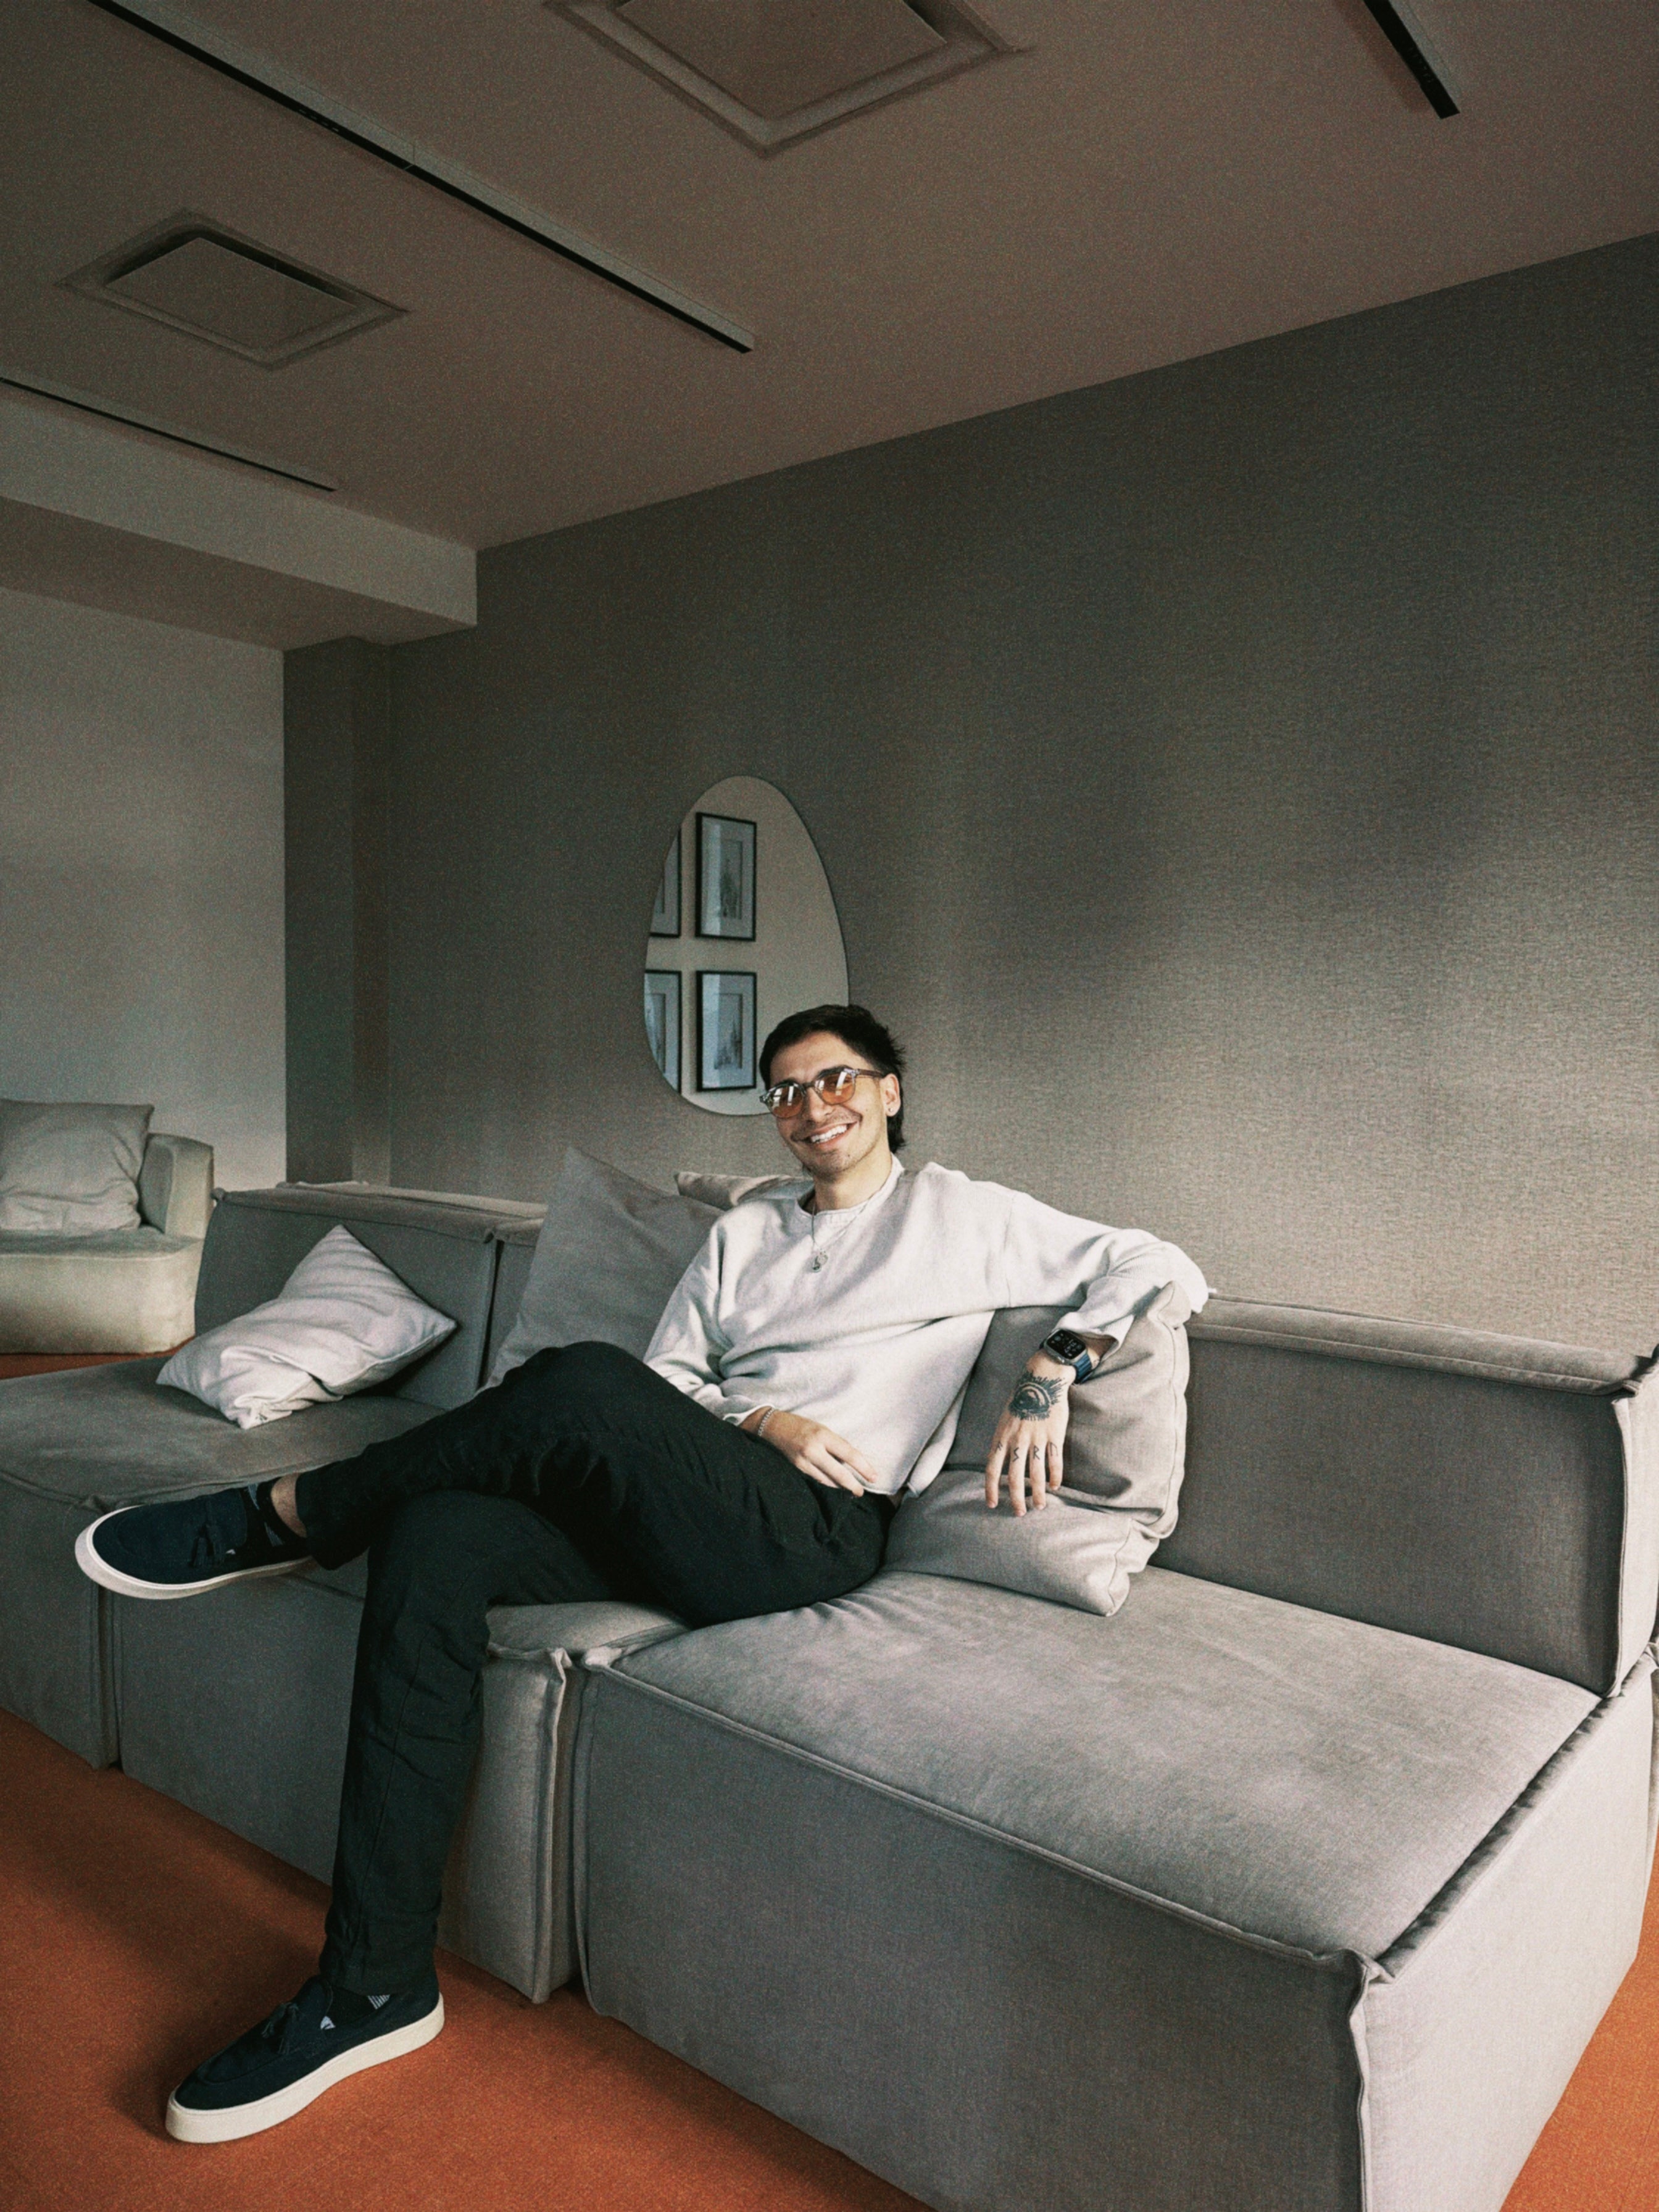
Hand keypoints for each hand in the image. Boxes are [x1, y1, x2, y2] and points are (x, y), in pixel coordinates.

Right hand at [754, 1407, 885, 1494]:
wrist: (772, 1427)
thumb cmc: (801, 1426)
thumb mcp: (822, 1429)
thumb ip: (835, 1445)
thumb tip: (852, 1463)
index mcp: (823, 1435)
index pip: (849, 1454)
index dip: (863, 1467)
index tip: (874, 1476)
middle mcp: (813, 1449)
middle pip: (839, 1473)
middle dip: (853, 1485)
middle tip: (862, 1492)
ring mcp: (803, 1461)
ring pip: (827, 1481)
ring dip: (840, 1487)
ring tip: (851, 1491)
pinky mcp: (796, 1469)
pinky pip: (815, 1481)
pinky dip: (826, 1485)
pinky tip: (834, 1488)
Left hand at [984, 1358, 1071, 1515]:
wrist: (1041, 1379)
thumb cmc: (1020, 1399)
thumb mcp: (1004, 1419)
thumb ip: (1003, 1440)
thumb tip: (1000, 1461)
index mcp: (1002, 1435)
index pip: (992, 1468)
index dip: (990, 1488)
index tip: (991, 1504)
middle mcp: (1018, 1439)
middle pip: (1015, 1476)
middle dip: (1016, 1498)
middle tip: (1019, 1513)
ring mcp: (1037, 1437)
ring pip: (1036, 1472)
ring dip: (1038, 1492)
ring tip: (1040, 1506)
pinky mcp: (1055, 1434)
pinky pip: (1055, 1460)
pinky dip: (1055, 1475)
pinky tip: (1056, 1486)